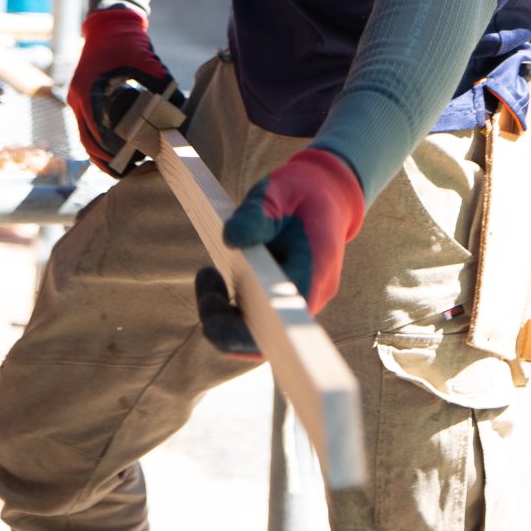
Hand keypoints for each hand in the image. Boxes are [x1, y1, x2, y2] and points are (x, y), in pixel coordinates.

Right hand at [67, 7, 182, 171]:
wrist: (111, 24)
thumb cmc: (131, 44)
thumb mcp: (149, 65)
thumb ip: (161, 89)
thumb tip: (178, 115)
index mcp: (91, 91)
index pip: (98, 133)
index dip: (113, 153)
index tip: (130, 163)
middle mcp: (79, 98)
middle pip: (88, 141)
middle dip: (105, 159)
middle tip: (127, 171)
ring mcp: (77, 98)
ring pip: (85, 136)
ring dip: (100, 153)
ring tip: (121, 166)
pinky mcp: (80, 97)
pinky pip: (86, 126)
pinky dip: (98, 139)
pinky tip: (114, 149)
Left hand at [196, 148, 364, 355]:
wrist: (326, 192)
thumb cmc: (301, 191)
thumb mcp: (278, 191)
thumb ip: (256, 214)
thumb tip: (229, 239)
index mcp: (314, 270)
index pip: (281, 323)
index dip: (245, 334)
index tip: (212, 322)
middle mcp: (310, 296)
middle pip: (265, 339)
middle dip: (224, 325)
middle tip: (204, 279)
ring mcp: (298, 302)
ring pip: (258, 334)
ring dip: (224, 316)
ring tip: (207, 275)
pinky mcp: (285, 300)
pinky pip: (258, 320)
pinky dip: (232, 308)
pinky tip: (217, 279)